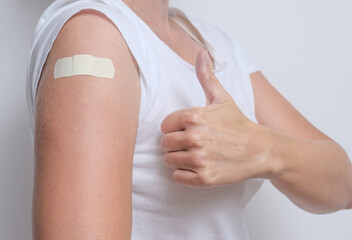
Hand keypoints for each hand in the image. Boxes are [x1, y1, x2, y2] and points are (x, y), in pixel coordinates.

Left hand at [160, 50, 277, 187]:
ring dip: (180, 158)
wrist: (260, 150)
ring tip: (197, 154)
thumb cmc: (238, 123)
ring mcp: (200, 159)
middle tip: (194, 143)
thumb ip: (206, 76)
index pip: (164, 125)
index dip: (175, 128)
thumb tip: (201, 52)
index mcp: (194, 116)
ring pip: (169, 160)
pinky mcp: (204, 178)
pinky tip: (199, 166)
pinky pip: (178, 177)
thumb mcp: (222, 98)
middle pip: (165, 143)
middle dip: (176, 143)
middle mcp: (195, 137)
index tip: (189, 129)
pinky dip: (185, 174)